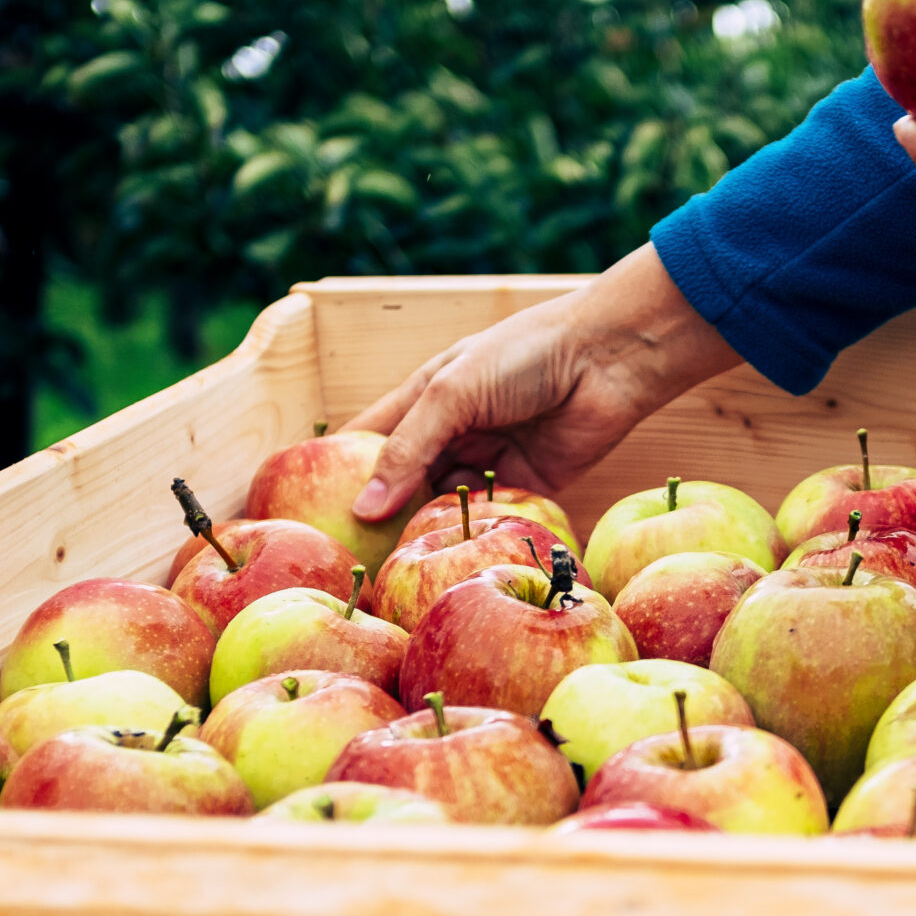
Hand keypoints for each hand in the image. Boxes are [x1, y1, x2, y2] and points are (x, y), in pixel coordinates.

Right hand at [344, 244, 742, 521]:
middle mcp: (454, 431)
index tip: (306, 513)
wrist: (609, 357)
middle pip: (405, 483)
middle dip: (386, 516)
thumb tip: (364, 508)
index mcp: (426, 398)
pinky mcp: (529, 484)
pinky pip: (493, 516)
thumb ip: (409, 449)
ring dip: (431, 528)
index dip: (336, 473)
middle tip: (357, 555)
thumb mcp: (453, 393)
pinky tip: (460, 550)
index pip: (368, 441)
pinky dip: (477, 530)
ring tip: (404, 561)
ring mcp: (490, 459)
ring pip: (447, 505)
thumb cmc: (525, 354)